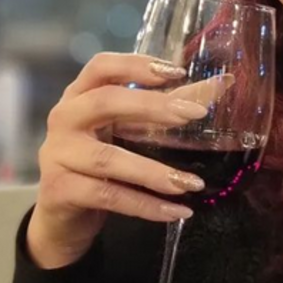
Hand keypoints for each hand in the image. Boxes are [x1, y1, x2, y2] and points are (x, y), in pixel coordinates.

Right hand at [27, 52, 222, 268]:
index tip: (177, 71)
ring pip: (109, 158)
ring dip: (155, 172)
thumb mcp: (127, 131)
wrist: (60, 218)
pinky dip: (145, 205)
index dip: (136, 65)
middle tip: (195, 114)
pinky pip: (107, 196)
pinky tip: (176, 211)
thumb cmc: (99, 164)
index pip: (101, 66)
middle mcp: (64, 118)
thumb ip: (169, 107)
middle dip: (151, 106)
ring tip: (193, 184)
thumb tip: (224, 83)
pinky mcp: (61, 191)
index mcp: (79, 96)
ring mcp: (58, 155)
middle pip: (105, 102)